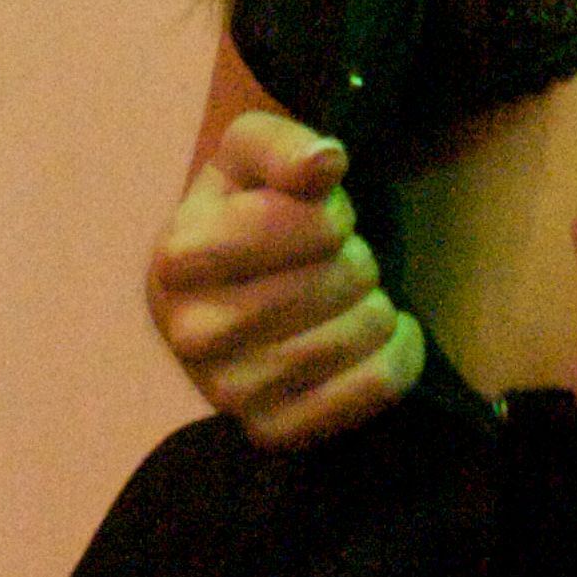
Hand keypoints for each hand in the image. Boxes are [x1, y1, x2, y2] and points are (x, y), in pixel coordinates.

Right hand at [145, 109, 425, 447]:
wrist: (237, 294)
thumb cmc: (249, 212)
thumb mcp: (253, 153)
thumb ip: (284, 145)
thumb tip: (324, 163)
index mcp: (177, 257)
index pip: (311, 226)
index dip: (334, 214)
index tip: (318, 219)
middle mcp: (190, 332)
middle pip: (341, 280)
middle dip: (359, 259)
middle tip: (338, 263)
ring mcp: (228, 392)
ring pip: (358, 335)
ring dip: (378, 304)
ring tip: (351, 298)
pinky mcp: (272, 431)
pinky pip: (372, 389)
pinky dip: (399, 356)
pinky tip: (383, 336)